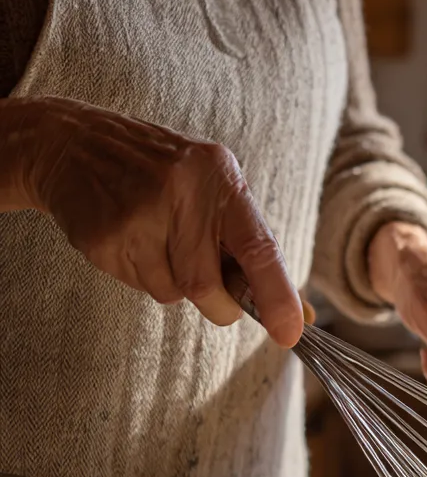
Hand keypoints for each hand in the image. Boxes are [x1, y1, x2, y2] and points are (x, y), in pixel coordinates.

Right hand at [18, 97, 302, 346]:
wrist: (72, 143)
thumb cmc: (163, 179)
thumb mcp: (216, 195)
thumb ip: (257, 254)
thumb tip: (304, 316)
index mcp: (220, 176)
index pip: (258, 247)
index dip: (277, 295)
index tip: (291, 333)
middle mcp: (181, 189)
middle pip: (208, 285)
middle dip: (216, 304)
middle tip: (211, 292)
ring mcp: (137, 211)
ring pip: (172, 293)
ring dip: (172, 286)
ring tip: (156, 243)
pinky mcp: (103, 235)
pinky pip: (137, 286)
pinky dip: (140, 277)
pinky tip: (129, 240)